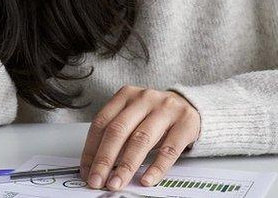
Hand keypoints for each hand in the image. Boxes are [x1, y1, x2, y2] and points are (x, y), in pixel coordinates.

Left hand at [80, 85, 200, 190]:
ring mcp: (166, 109)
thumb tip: (97, 166)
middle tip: (97, 180)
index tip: (87, 171)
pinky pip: (169, 149)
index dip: (91, 149)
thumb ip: (117, 135)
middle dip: (105, 159)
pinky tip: (147, 179)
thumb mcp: (134, 117)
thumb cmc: (155, 115)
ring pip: (141, 139)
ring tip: (117, 182)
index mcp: (126, 95)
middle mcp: (145, 98)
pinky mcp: (186, 123)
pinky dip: (156, 167)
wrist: (190, 106)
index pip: (102, 123)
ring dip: (126, 165)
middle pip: (118, 130)